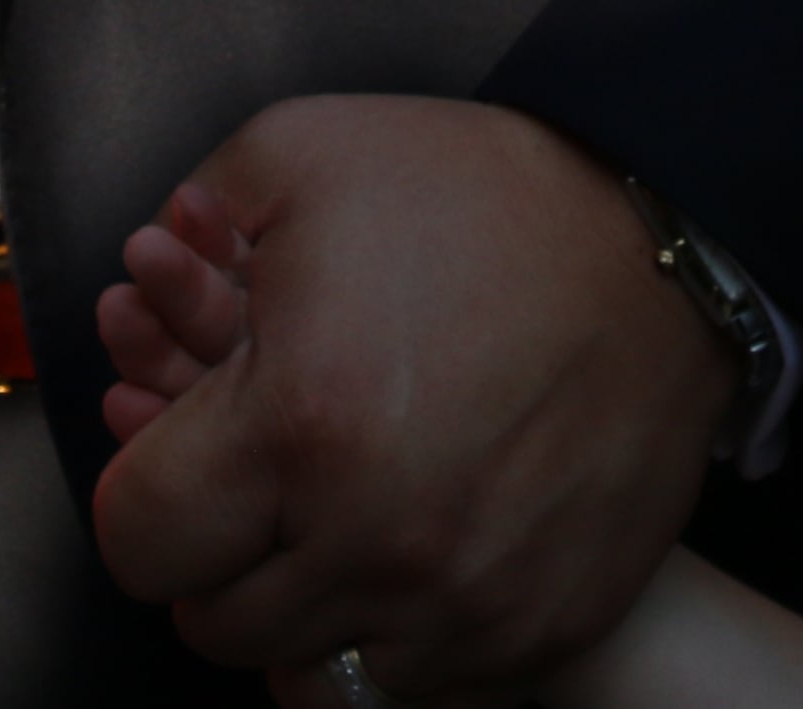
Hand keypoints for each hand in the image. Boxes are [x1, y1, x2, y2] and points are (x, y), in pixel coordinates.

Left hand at [88, 98, 732, 702]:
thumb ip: (192, 220)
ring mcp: (466, 604)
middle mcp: (377, 542)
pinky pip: (422, 692)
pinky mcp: (539, 632)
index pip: (140, 541)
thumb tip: (140, 276)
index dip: (144, 490)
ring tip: (328, 524)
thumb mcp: (304, 149)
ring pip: (312, 674)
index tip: (181, 455)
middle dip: (217, 553)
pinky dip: (393, 641)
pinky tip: (401, 563)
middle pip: (217, 625)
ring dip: (302, 608)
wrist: (662, 249)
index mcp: (299, 427)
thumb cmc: (478, 195)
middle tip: (255, 486)